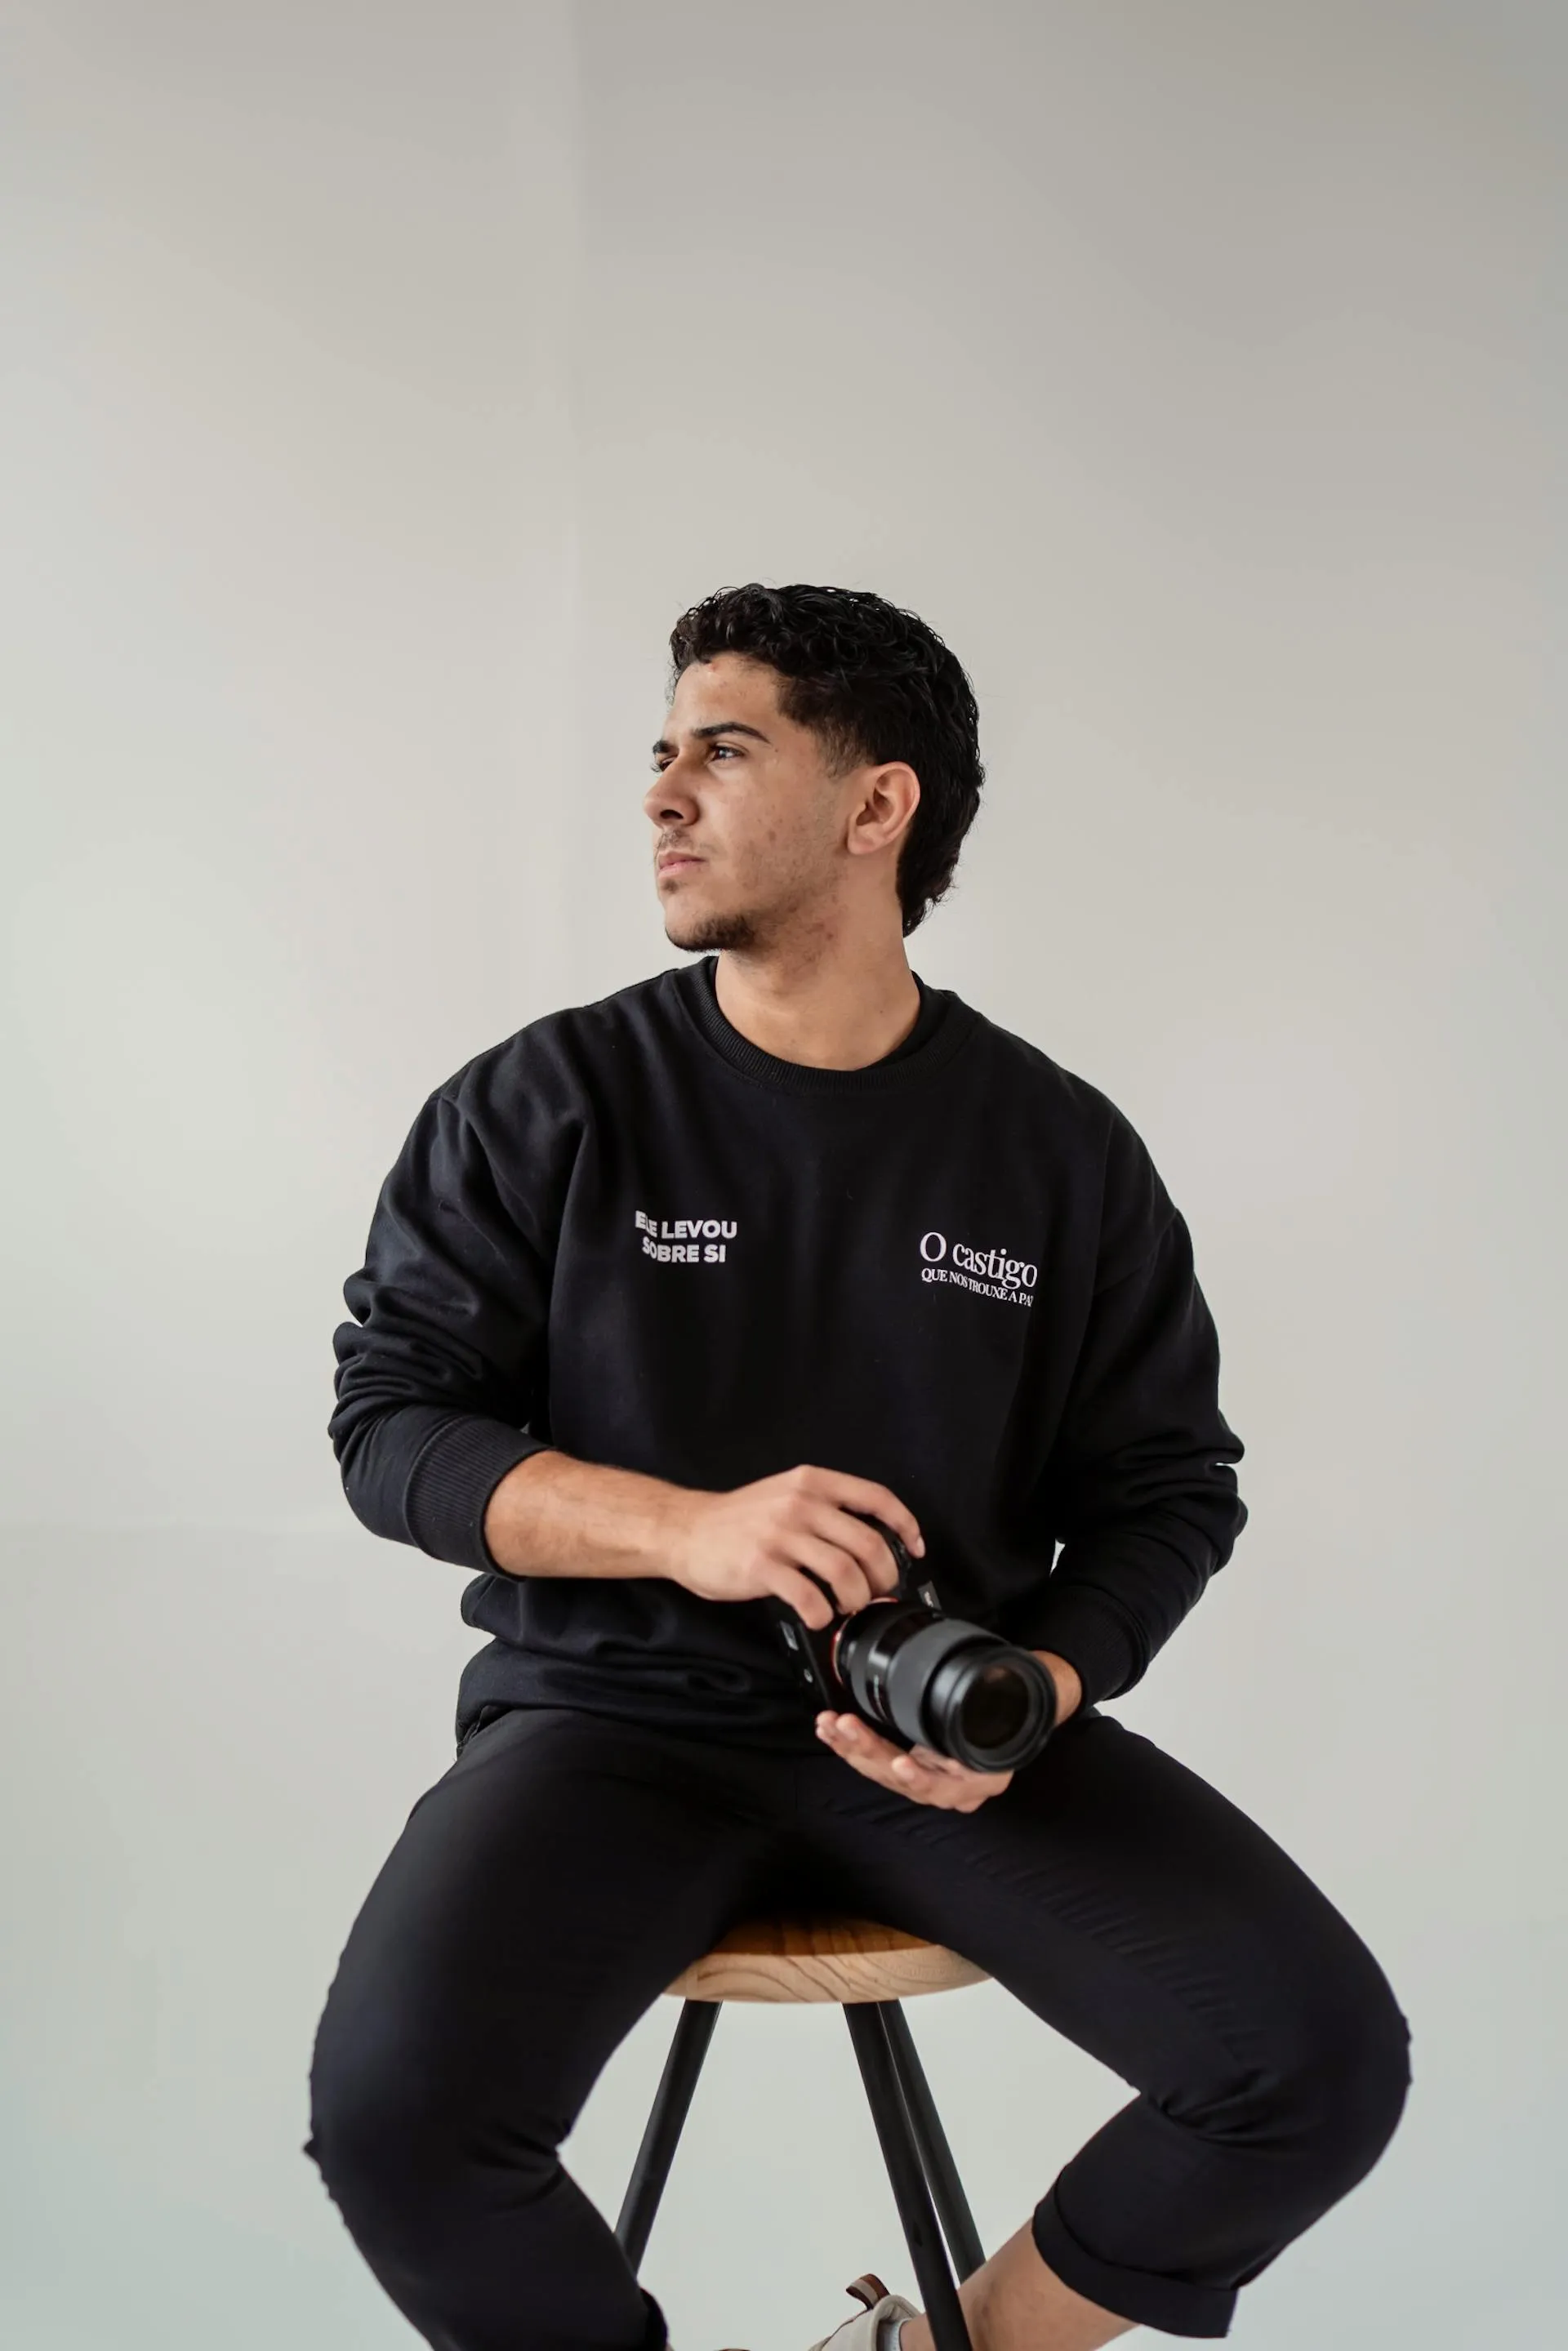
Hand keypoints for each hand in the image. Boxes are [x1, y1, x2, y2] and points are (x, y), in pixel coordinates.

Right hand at [664, 1464, 923, 1626]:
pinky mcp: (761, 1565)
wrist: (686, 1530)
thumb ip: (824, 1509)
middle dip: (882, 1576)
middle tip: (875, 1592)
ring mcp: (780, 1534)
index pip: (876, 1497)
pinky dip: (822, 1614)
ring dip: (855, 1598)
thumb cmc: (738, 1520)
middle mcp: (800, 1503)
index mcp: (811, 1482)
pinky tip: (818, 1616)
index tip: (915, 1549)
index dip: (905, 1525)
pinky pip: (808, 1596)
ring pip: (844, 1570)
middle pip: (867, 1542)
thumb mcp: (786, 1495)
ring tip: (846, 1607)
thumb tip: (870, 1543)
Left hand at [814, 1650, 1083, 1811]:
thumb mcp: (1011, 1713)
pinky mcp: (905, 1771)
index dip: (921, 1777)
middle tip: (845, 1725)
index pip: (943, 1785)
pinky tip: (830, 1731)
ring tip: (829, 1725)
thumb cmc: (1008, 1716)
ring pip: (880, 1771)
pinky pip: (873, 1763)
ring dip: (850, 1746)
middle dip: (867, 1750)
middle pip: (899, 1777)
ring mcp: (924, 1783)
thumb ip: (996, 1705)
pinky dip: (850, 1746)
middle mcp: (947, 1790)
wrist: (1011, 1725)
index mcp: (976, 1779)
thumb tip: (1006, 1673)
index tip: (904, 1763)